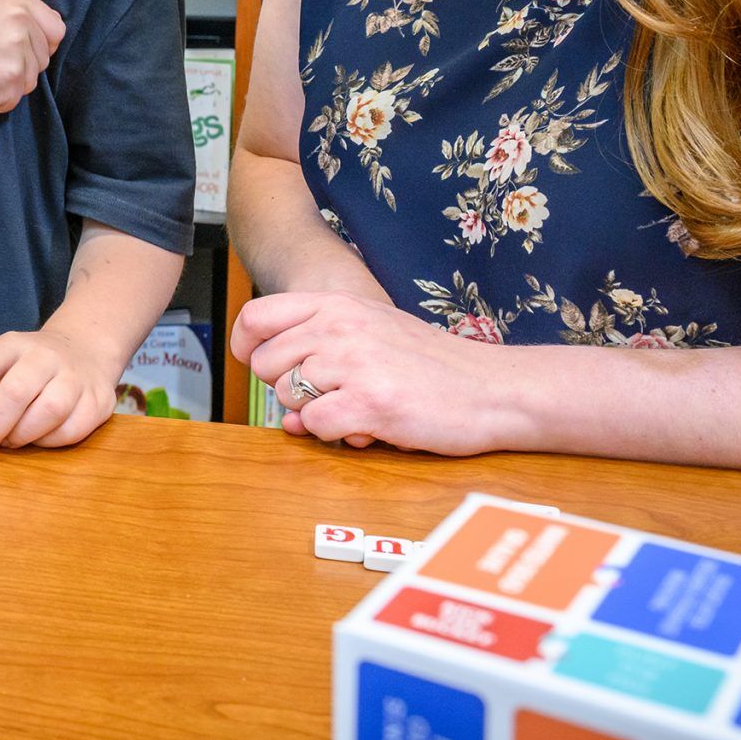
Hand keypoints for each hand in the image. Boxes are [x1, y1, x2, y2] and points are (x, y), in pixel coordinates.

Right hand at [0, 0, 65, 112]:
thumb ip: (21, 19)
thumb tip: (50, 41)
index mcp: (16, 1)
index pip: (56, 29)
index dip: (40, 42)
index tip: (19, 48)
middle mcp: (21, 24)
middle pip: (44, 59)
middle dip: (21, 66)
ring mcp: (16, 55)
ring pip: (29, 82)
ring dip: (7, 85)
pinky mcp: (8, 83)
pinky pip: (13, 100)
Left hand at [0, 325, 119, 449]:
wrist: (84, 350)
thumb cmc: (27, 366)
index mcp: (11, 344)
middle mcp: (45, 355)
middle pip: (15, 392)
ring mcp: (75, 377)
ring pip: (48, 412)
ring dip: (22, 436)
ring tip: (12, 439)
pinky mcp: (98, 401)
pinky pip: (70, 431)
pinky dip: (48, 442)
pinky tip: (39, 436)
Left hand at [229, 291, 523, 456]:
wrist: (493, 389)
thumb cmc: (433, 365)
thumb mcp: (374, 331)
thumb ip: (321, 351)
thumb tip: (281, 403)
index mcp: (337, 304)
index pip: (255, 318)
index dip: (247, 348)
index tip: (264, 368)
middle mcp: (339, 328)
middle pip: (265, 365)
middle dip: (288, 390)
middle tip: (329, 396)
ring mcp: (352, 364)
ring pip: (287, 398)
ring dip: (314, 414)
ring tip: (354, 409)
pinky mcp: (368, 403)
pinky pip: (315, 427)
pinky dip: (335, 435)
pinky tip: (366, 426)